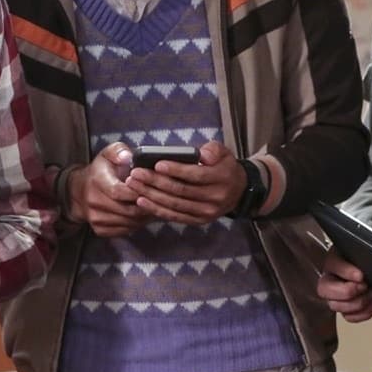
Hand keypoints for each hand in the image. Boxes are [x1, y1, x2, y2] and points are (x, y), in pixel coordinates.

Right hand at [71, 142, 147, 236]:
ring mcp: (95, 217)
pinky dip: (137, 224)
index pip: (119, 191)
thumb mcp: (108, 154)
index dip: (137, 191)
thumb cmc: (101, 170)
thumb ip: (119, 151)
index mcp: (96, 180)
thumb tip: (127, 156)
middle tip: (160, 201)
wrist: (80, 190)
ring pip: (128, 222)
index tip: (151, 187)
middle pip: (127, 210)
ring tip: (155, 207)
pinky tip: (143, 215)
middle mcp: (93, 201)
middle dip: (146, 206)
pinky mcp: (99, 229)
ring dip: (144, 217)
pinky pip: (124, 231)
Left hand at [128, 140, 244, 224]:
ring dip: (151, 195)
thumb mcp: (224, 152)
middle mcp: (215, 198)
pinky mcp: (198, 221)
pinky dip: (156, 209)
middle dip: (155, 182)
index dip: (175, 170)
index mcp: (221, 178)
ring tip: (134, 185)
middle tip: (136, 173)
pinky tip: (141, 201)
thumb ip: (213, 150)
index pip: (196, 175)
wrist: (238, 191)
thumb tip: (201, 155)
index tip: (157, 164)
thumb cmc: (223, 167)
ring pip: (174, 204)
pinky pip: (174, 216)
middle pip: (181, 191)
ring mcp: (206, 212)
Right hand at [316, 253, 371, 321]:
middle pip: (326, 290)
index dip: (346, 272)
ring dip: (358, 302)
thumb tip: (361, 272)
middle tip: (365, 286)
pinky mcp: (345, 310)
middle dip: (349, 291)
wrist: (371, 272)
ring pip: (336, 306)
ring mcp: (334, 297)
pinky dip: (364, 313)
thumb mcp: (362, 254)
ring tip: (371, 294)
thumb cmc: (363, 263)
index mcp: (332, 262)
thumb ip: (360, 256)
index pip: (332, 265)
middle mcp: (328, 280)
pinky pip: (349, 317)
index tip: (360, 275)